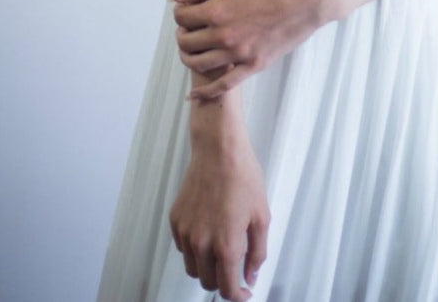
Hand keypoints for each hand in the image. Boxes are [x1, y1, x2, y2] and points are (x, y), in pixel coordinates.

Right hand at [169, 134, 269, 300]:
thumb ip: (257, 253)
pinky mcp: (175, 220)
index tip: (243, 292)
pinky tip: (207, 231)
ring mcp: (186, 232)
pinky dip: (194, 248)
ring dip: (206, 266)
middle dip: (222, 281)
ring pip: (193, 268)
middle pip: (208, 282)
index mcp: (226, 245)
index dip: (237, 295)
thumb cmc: (242, 176)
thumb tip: (250, 276)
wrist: (219, 150)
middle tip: (234, 268)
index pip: (226, 289)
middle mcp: (202, 243)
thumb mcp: (261, 216)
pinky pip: (183, 247)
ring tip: (220, 247)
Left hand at [172, 0, 324, 98]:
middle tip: (188, 27)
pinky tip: (195, 94)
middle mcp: (224, 36)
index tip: (186, 9)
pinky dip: (206, 92)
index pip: (182, 18)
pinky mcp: (255, 64)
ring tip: (192, 47)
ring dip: (188, 56)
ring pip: (199, 64)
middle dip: (182, 33)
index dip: (180, 12)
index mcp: (217, 11)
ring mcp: (239, 54)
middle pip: (186, 42)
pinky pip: (224, 85)